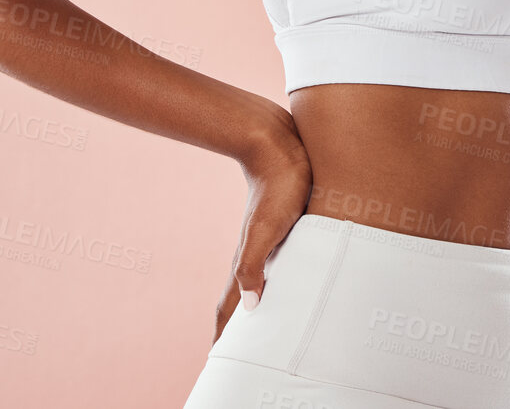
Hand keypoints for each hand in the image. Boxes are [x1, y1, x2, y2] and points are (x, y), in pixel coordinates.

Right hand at [214, 106, 312, 340]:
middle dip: (236, 330)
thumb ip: (253, 268)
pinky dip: (277, 283)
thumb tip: (249, 309)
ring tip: (262, 329)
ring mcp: (266, 241)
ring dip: (257, 307)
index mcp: (246, 261)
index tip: (219, 362)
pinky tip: (290, 284)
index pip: (229, 309)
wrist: (279, 146)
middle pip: (239, 300)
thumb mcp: (267, 230)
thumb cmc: (278, 188)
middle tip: (238, 355)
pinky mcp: (283, 227)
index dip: (223, 337)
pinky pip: (277, 265)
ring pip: (258, 283)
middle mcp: (253, 255)